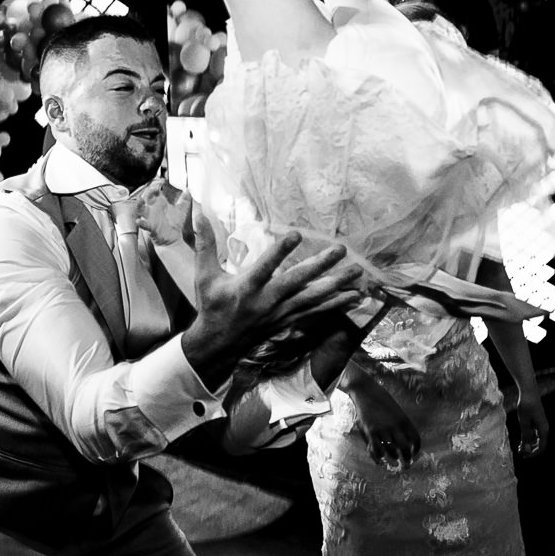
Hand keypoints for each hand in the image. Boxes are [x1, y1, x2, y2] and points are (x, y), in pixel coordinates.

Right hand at [133, 179, 190, 245]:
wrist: (173, 240)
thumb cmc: (174, 225)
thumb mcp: (181, 210)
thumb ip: (185, 199)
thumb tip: (188, 190)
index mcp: (159, 204)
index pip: (154, 190)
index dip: (156, 184)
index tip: (162, 180)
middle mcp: (153, 209)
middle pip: (146, 196)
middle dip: (149, 190)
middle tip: (155, 187)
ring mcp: (150, 218)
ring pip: (141, 209)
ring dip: (140, 204)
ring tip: (140, 200)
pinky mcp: (150, 228)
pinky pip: (143, 224)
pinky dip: (141, 223)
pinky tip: (139, 220)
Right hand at [182, 214, 364, 387]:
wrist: (219, 344)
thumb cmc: (212, 305)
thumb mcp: (204, 275)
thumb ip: (204, 243)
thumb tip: (196, 211)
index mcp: (247, 287)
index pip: (265, 267)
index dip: (280, 251)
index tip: (296, 234)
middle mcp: (267, 300)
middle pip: (297, 281)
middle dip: (320, 265)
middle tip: (340, 249)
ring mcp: (282, 312)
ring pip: (313, 297)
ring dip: (337, 284)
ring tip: (358, 272)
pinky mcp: (290, 320)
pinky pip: (317, 311)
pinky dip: (337, 304)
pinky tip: (355, 296)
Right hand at [352, 382, 420, 470]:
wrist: (367, 391)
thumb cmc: (382, 401)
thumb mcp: (396, 411)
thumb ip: (401, 426)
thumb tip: (406, 441)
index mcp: (404, 420)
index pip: (416, 439)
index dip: (417, 449)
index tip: (415, 454)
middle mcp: (395, 426)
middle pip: (405, 448)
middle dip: (407, 459)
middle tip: (407, 465)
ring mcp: (383, 429)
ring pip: (391, 452)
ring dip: (393, 460)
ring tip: (394, 464)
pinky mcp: (371, 431)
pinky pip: (376, 450)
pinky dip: (379, 458)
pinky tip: (380, 462)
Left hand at [514, 394, 548, 456]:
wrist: (529, 391)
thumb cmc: (526, 405)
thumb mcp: (524, 422)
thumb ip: (526, 436)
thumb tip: (527, 450)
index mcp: (543, 429)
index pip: (541, 447)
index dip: (533, 454)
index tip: (523, 456)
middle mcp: (544, 428)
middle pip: (540, 444)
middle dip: (530, 450)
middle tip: (519, 452)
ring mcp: (541, 425)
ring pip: (537, 439)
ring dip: (529, 444)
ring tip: (519, 447)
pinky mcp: (537, 421)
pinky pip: (535, 434)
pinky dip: (529, 438)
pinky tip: (521, 439)